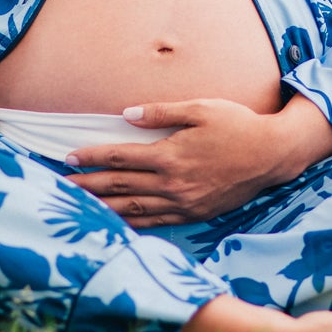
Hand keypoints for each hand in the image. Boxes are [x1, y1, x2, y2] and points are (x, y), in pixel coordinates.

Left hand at [65, 94, 331, 224]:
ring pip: (133, 208)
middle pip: (120, 186)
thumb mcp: (201, 108)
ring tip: (78, 208)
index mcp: (171, 156)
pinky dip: (131, 223)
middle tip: (60, 187)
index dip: (93, 156)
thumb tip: (126, 115)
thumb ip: (162, 112)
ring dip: (103, 208)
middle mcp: (173, 184)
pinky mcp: (193, 215)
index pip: (121, 158)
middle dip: (88, 185)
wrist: (271, 155)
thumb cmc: (237, 125)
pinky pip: (154, 223)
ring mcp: (183, 204)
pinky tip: (115, 223)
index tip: (69, 155)